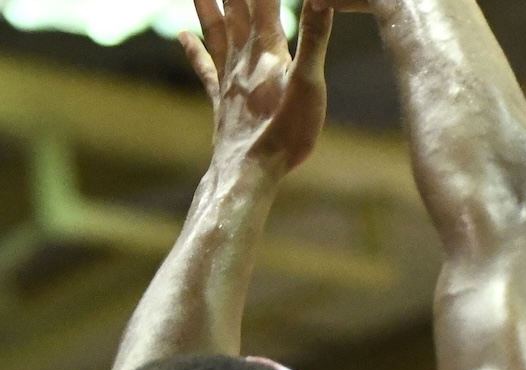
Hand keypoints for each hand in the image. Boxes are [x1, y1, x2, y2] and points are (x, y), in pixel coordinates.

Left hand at [181, 0, 334, 184]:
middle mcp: (244, 57)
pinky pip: (204, 66)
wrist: (251, 169)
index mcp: (268, 50)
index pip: (265, 1)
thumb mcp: (309, 85)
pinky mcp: (221, 100)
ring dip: (208, 4)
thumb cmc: (285, 132)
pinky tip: (183, 34)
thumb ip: (315, 40)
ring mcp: (229, 77)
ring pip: (216, 28)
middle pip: (236, 7)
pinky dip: (193, 48)